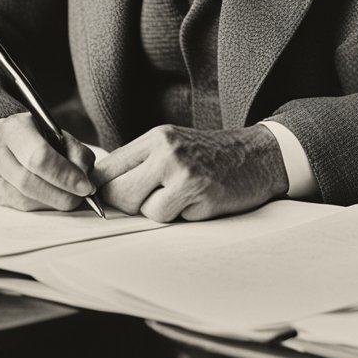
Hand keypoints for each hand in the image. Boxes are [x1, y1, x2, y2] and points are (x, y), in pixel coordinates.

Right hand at [0, 112, 95, 211]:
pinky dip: (42, 206)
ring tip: (71, 198)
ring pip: (24, 199)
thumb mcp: (56, 132)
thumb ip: (74, 151)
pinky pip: (20, 206)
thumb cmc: (34, 134)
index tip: (86, 186)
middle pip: (29, 181)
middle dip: (61, 194)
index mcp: (14, 128)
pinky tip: (54, 200)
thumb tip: (85, 180)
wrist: (1, 137)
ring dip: (53, 203)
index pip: (39, 156)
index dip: (65, 175)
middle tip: (81, 197)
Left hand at [91, 125, 288, 222]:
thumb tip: (100, 189)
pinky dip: (180, 217)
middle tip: (146, 201)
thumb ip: (140, 163)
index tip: (108, 199)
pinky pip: (170, 218)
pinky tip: (196, 203)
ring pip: (143, 210)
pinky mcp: (201, 195)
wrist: (258, 156)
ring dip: (158, 212)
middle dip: (126, 205)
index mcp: (156, 138)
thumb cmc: (211, 156)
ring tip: (180, 198)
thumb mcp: (173, 146)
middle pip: (118, 192)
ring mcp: (184, 173)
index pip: (107, 167)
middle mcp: (166, 151)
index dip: (101, 189)